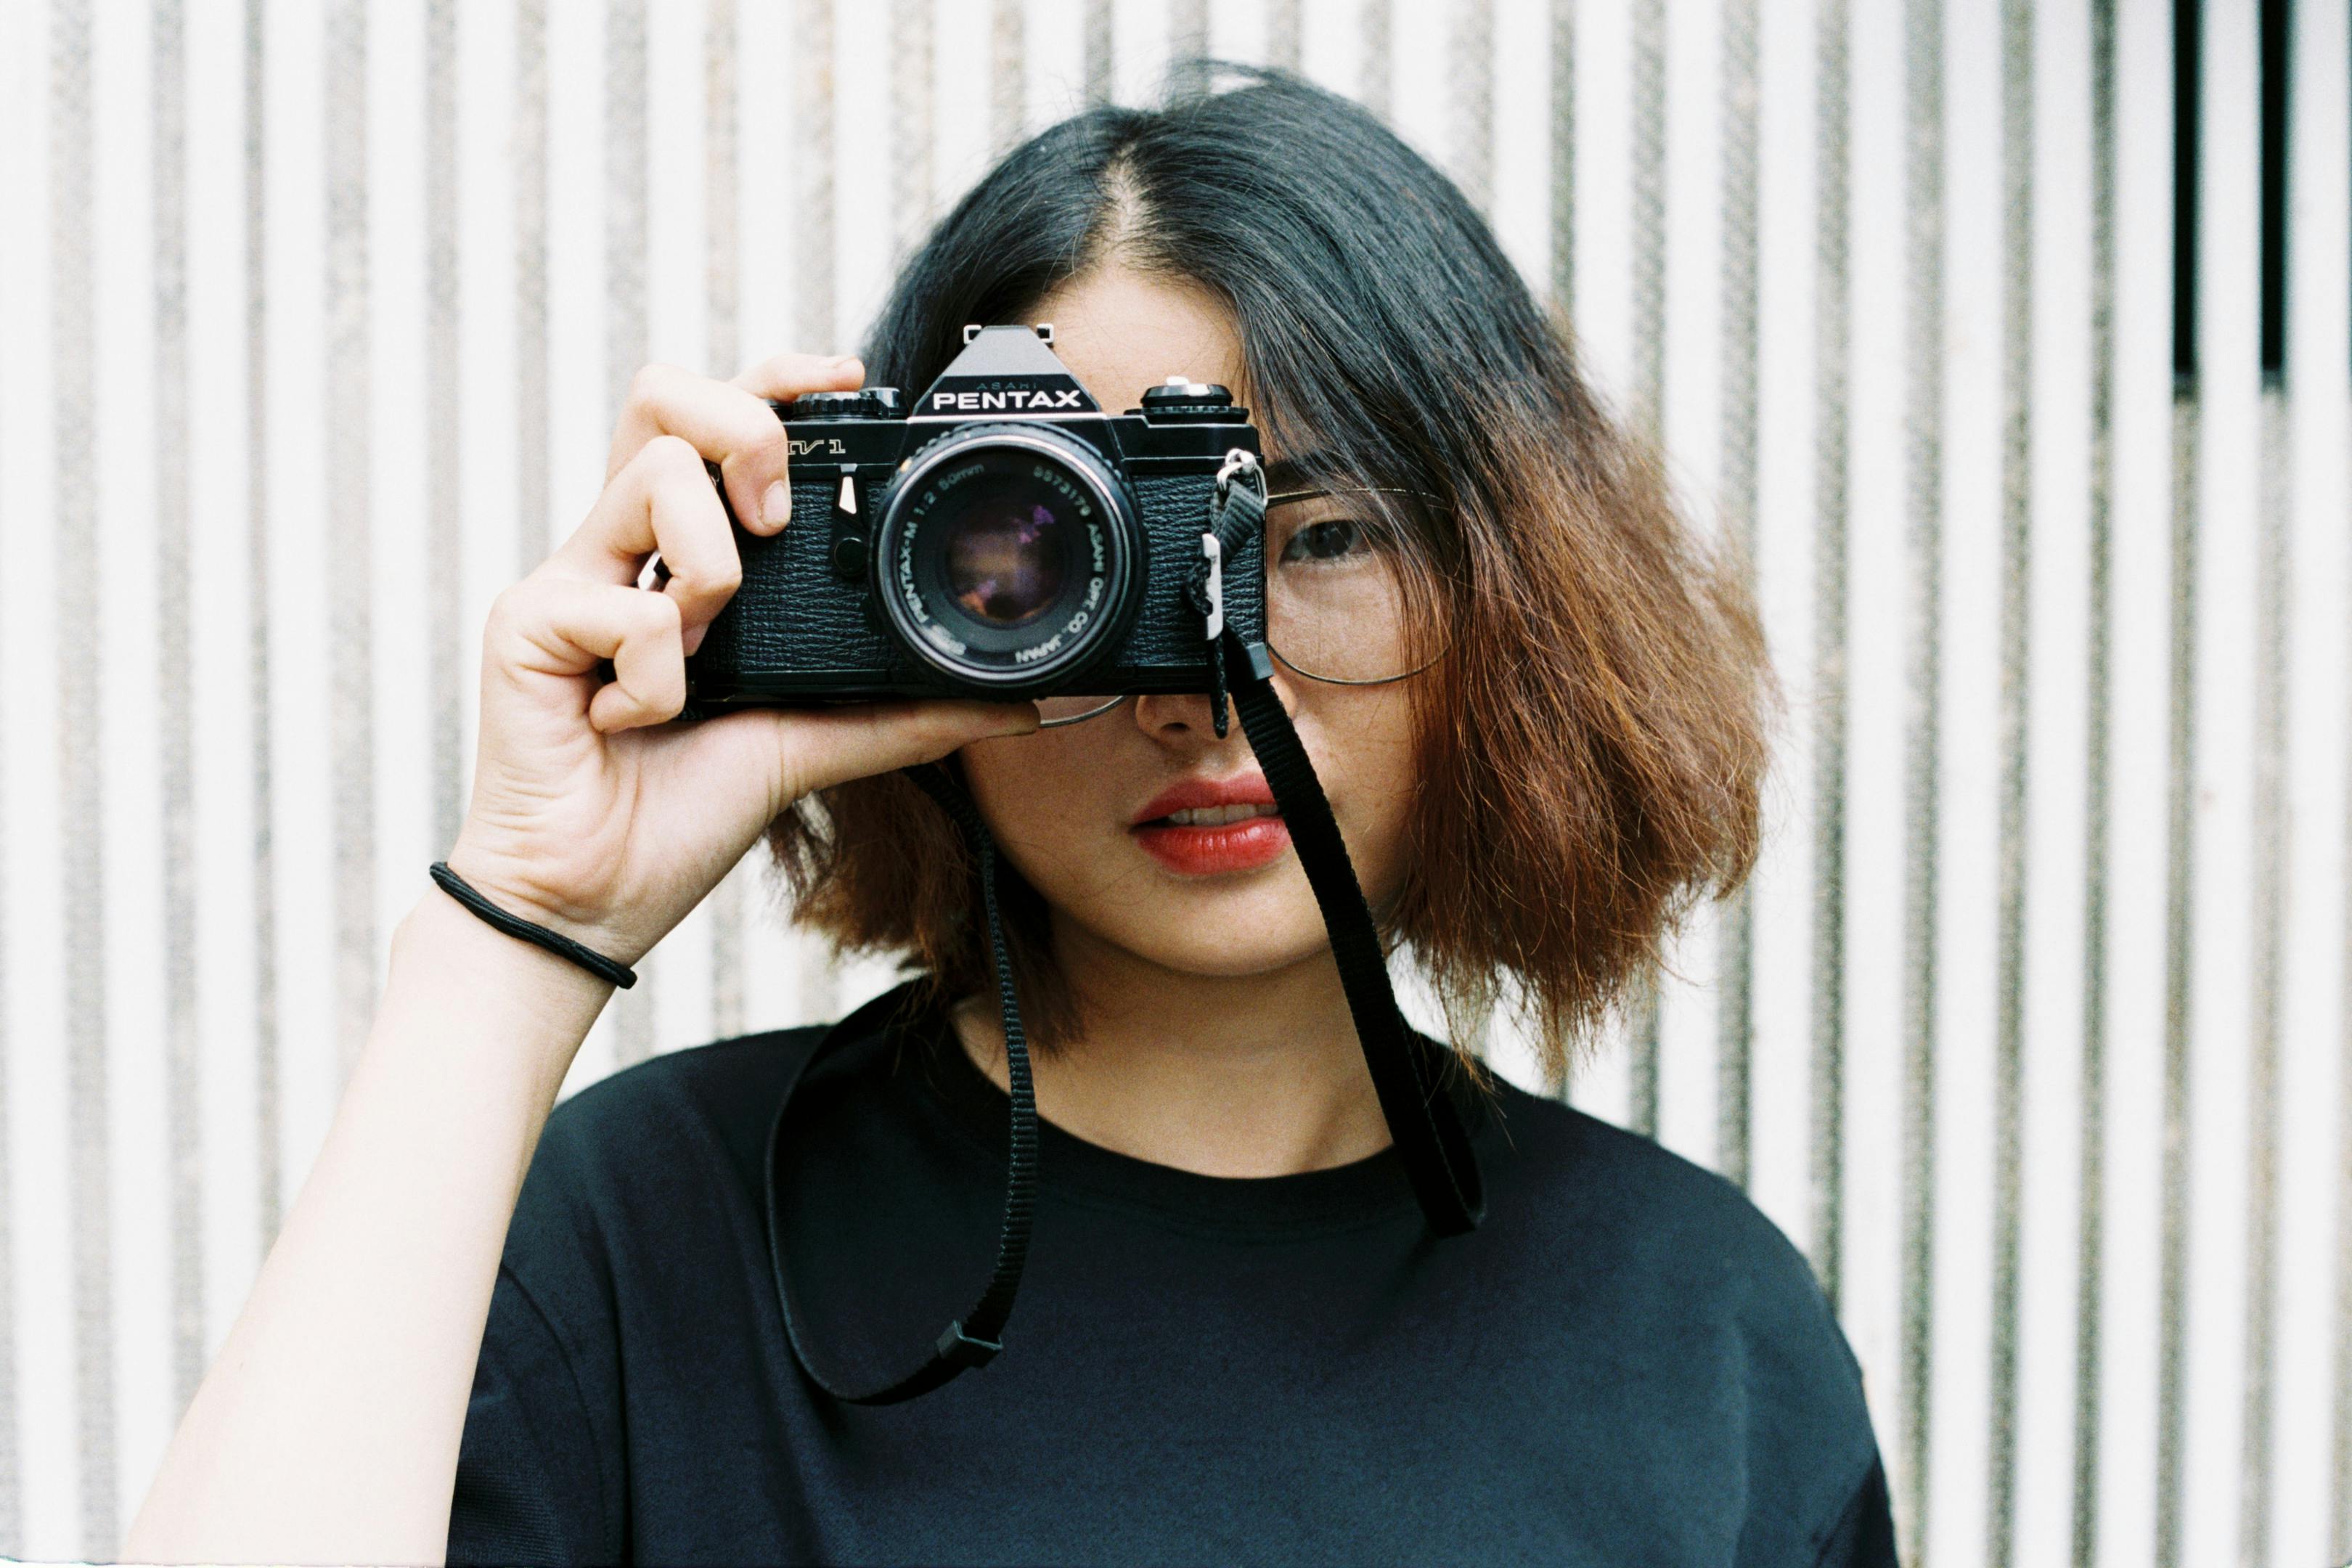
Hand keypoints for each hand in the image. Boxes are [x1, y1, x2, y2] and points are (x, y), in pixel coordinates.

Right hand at [444, 352, 1037, 968]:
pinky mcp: (527, 623)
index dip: (777, 379)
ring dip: (710, 570)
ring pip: (651, 474)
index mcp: (684, 557)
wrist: (593, 900)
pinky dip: (657, 679)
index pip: (717, 421)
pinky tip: (636, 723)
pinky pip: (624, 606)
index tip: (847, 380)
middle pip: (664, 393)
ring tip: (702, 651)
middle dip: (742, 427)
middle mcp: (624, 549)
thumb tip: (1024, 701)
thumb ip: (909, 712)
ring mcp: (570, 577)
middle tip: (777, 519)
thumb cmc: (678, 813)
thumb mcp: (816, 745)